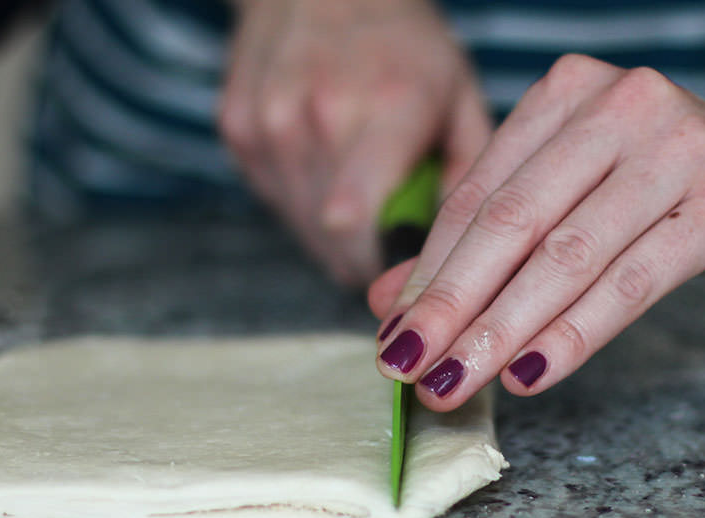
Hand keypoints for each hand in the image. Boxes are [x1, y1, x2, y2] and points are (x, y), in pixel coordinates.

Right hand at [219, 0, 490, 285]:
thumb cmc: (407, 53)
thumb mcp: (462, 106)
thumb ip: (467, 189)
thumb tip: (454, 269)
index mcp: (389, 105)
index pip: (358, 221)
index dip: (377, 265)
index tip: (397, 277)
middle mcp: (320, 111)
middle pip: (333, 238)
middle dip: (365, 257)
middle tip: (387, 243)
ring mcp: (270, 119)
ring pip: (302, 227)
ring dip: (334, 236)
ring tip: (359, 200)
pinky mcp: (237, 126)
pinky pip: (275, 201)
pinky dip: (302, 204)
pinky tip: (324, 170)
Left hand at [368, 53, 704, 406]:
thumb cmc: (671, 198)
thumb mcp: (572, 206)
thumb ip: (485, 247)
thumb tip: (392, 307)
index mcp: (568, 95)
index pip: (478, 194)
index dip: (429, 273)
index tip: (394, 339)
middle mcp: (619, 105)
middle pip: (511, 222)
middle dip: (451, 305)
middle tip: (409, 368)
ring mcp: (676, 148)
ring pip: (565, 256)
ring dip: (501, 330)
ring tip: (455, 384)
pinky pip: (630, 281)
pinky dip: (573, 334)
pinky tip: (529, 376)